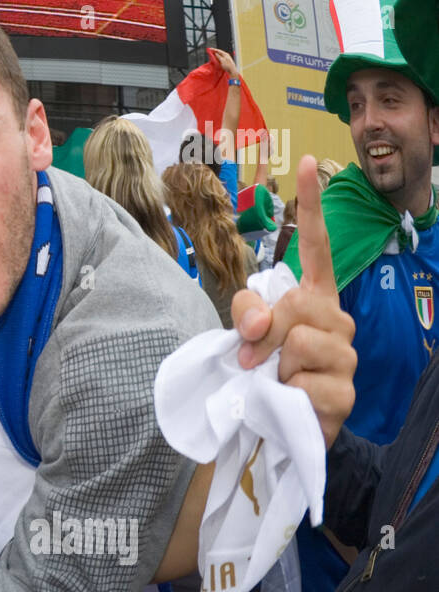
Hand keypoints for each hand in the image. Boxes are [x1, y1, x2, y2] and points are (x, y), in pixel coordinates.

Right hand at [212, 48, 239, 79]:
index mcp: (225, 54)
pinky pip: (220, 57)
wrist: (232, 70)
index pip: (219, 50)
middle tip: (210, 51)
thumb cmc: (227, 65)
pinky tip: (215, 58)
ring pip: (220, 55)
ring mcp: (226, 58)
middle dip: (214, 51)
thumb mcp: (222, 60)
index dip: (214, 49)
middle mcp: (226, 55)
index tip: (210, 49)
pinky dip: (217, 57)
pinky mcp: (225, 60)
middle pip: (219, 52)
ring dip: (216, 54)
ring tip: (212, 54)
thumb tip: (216, 53)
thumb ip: (219, 56)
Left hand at [232, 155, 355, 447]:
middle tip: (252, 359)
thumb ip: (247, 315)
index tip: (308, 161)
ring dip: (274, 367)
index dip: (312, 206)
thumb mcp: (245, 338)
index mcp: (313, 298)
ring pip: (300, 343)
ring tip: (277, 382)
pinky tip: (291, 404)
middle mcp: (337, 320)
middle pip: (296, 304)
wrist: (274, 430)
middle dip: (265, 332)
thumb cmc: (262, 377)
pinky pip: (304, 383)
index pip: (315, 247)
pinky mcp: (345, 394)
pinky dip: (285, 396)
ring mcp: (346, 356)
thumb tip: (259, 327)